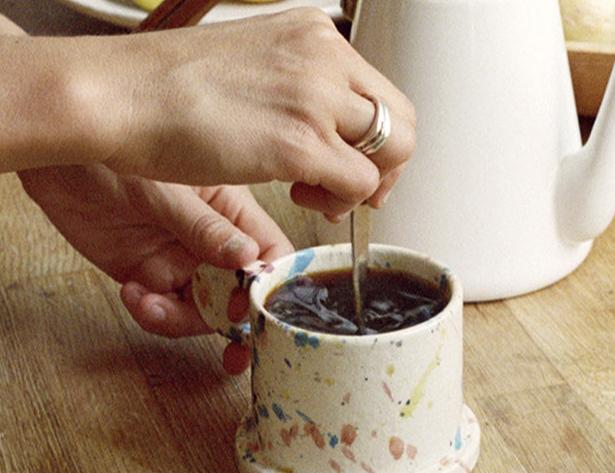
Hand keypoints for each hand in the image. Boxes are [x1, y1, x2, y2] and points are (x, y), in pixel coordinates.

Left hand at [19, 164, 292, 373]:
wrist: (55, 159)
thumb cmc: (115, 152)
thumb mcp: (168, 191)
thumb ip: (206, 229)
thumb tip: (249, 259)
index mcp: (234, 214)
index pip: (272, 258)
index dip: (270, 289)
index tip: (251, 307)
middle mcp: (214, 243)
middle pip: (243, 295)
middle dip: (234, 323)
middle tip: (228, 346)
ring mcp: (183, 262)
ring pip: (205, 311)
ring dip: (181, 321)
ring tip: (149, 304)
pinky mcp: (151, 276)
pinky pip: (166, 312)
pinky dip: (152, 314)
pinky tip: (131, 294)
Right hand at [94, 9, 414, 217]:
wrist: (120, 96)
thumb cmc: (168, 88)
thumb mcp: (253, 66)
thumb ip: (299, 87)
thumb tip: (330, 127)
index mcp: (313, 34)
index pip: (380, 91)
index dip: (375, 138)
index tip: (351, 161)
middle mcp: (324, 57)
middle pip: (401, 121)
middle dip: (386, 165)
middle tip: (348, 188)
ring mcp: (316, 98)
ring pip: (393, 153)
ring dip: (363, 186)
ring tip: (317, 192)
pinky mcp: (302, 143)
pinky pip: (361, 185)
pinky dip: (340, 203)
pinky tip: (300, 195)